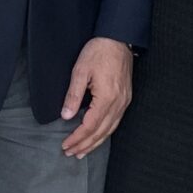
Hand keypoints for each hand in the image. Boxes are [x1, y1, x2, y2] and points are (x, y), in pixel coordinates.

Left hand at [61, 39, 132, 157]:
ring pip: (110, 129)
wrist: (118, 38)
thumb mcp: (80, 71)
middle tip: (71, 153)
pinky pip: (116, 122)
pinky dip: (105, 133)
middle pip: (101, 132)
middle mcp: (118, 103)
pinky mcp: (126, 98)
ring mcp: (124, 102)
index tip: (65, 145)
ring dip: (96, 142)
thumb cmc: (99, 52)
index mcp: (107, 98)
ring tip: (83, 151)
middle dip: (85, 145)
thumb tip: (65, 116)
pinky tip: (98, 136)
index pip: (90, 126)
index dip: (77, 138)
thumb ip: (73, 95)